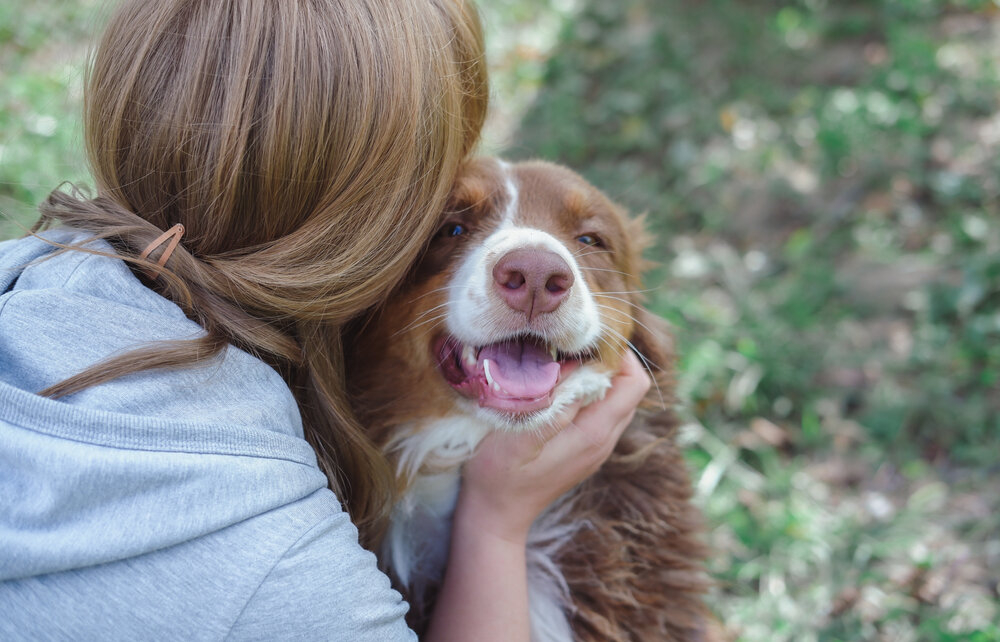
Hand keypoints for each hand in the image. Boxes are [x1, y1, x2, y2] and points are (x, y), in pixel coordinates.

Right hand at [456, 350, 651, 542]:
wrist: (495, 517)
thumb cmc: (499, 475)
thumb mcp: (520, 436)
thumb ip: (556, 405)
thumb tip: (582, 370)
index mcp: (594, 434)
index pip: (634, 383)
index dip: (619, 354)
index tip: (584, 339)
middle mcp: (603, 441)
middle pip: (629, 388)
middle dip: (608, 359)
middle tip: (570, 345)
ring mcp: (595, 447)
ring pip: (616, 399)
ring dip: (597, 375)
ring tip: (561, 362)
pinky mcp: (584, 450)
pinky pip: (600, 412)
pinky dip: (587, 392)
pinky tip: (556, 387)